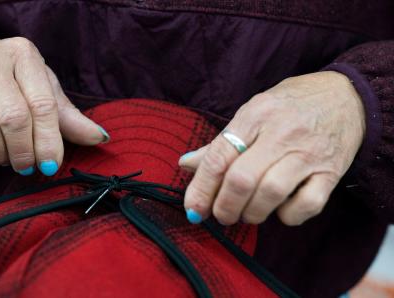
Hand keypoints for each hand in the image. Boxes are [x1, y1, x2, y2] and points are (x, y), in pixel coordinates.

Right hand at [0, 38, 107, 175]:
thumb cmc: (7, 80)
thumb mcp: (39, 88)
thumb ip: (66, 115)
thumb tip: (99, 138)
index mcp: (23, 53)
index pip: (41, 103)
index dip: (48, 140)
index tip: (51, 164)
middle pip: (14, 117)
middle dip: (24, 151)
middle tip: (28, 168)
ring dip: (1, 154)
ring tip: (8, 160)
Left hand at [179, 71, 365, 225]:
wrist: (348, 98)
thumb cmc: (290, 107)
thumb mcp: (253, 113)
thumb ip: (221, 142)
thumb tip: (185, 164)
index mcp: (255, 116)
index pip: (219, 157)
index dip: (201, 189)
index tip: (193, 209)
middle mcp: (281, 134)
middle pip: (241, 179)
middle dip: (224, 206)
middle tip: (221, 215)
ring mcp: (308, 154)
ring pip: (270, 194)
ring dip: (252, 213)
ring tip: (248, 213)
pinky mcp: (331, 173)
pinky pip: (307, 205)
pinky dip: (288, 215)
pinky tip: (281, 210)